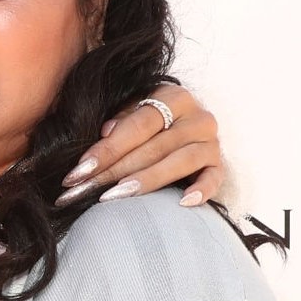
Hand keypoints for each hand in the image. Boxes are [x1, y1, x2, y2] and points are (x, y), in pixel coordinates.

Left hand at [56, 84, 222, 207]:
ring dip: (146, 181)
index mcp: (173, 97)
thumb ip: (120, 119)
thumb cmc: (148, 121)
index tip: (80, 170)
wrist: (184, 125)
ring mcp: (212, 142)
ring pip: (180, 162)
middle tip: (86, 190)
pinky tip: (183, 202)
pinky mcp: (219, 164)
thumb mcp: (132, 110)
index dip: (107, 148)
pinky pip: (214, 179)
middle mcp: (198, 117)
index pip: (137, 125)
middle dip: (114, 170)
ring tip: (116, 195)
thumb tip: (106, 131)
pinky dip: (202, 190)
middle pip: (154, 146)